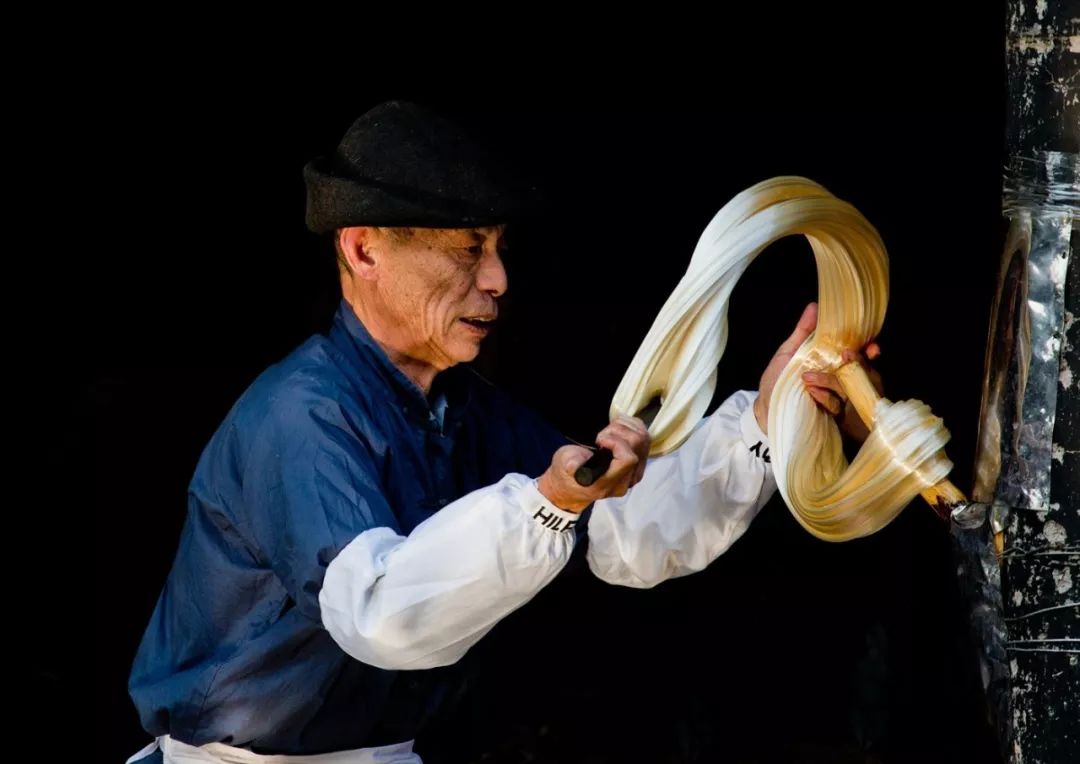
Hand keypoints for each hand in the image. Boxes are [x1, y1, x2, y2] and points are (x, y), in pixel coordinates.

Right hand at [536, 415, 650, 512]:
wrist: (572, 485)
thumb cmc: (567, 473)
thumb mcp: (563, 465)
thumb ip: (571, 464)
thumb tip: (573, 465)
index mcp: (608, 483)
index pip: (628, 459)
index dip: (616, 443)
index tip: (599, 440)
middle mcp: (627, 480)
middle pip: (638, 445)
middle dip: (618, 432)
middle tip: (600, 436)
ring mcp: (635, 472)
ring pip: (644, 439)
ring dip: (625, 428)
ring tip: (607, 432)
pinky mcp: (639, 464)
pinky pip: (645, 439)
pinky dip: (632, 427)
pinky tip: (617, 429)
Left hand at [754, 303, 881, 436]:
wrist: (764, 406)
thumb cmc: (778, 378)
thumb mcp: (789, 352)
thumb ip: (804, 331)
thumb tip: (814, 305)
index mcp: (833, 362)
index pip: (858, 355)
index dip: (869, 350)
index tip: (871, 346)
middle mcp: (839, 380)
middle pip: (861, 373)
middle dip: (859, 364)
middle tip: (847, 355)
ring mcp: (836, 398)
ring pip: (847, 389)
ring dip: (829, 380)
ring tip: (807, 377)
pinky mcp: (829, 415)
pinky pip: (835, 406)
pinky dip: (823, 396)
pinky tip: (810, 391)